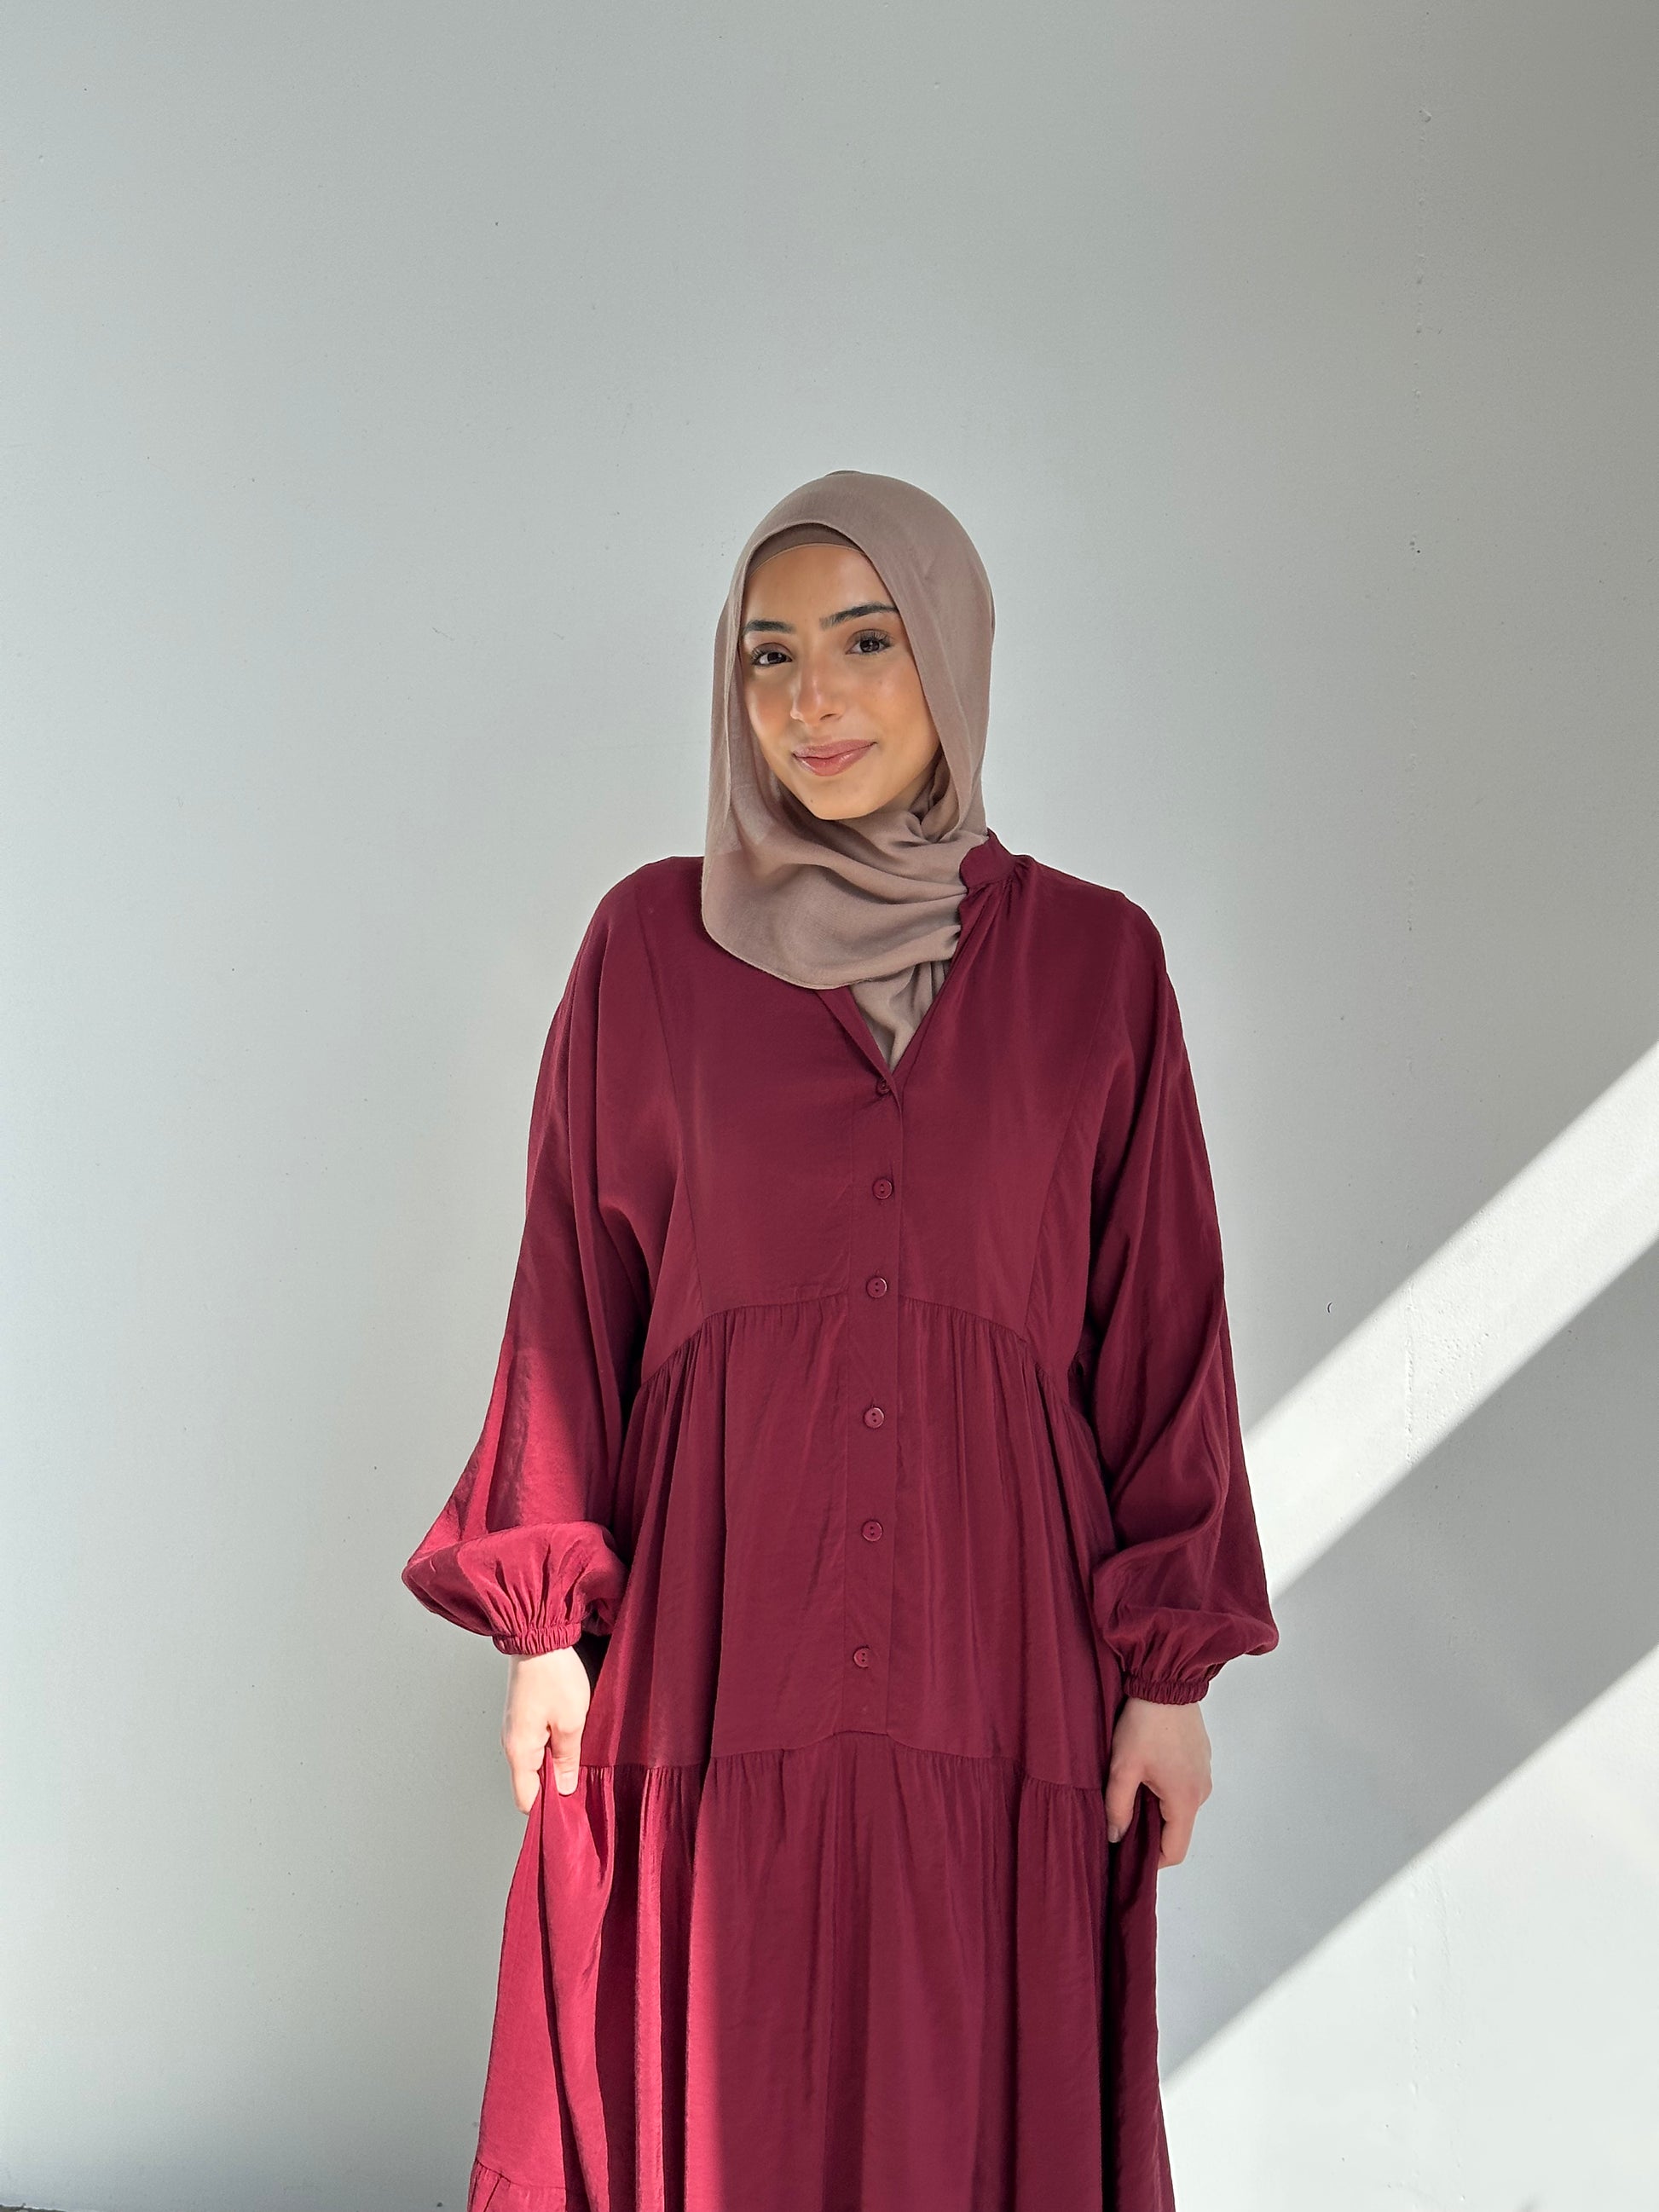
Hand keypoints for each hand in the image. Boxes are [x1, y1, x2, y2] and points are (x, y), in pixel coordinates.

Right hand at [502, 1646, 591, 1811]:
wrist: (537, 1636)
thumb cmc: (553, 1676)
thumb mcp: (571, 1722)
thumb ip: (568, 1760)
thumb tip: (565, 1789)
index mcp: (519, 1751)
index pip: (526, 1800)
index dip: (548, 1808)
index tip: (571, 1805)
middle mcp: (512, 1744)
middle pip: (530, 1783)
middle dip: (555, 1787)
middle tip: (582, 1780)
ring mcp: (516, 1729)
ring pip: (535, 1762)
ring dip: (556, 1764)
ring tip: (579, 1756)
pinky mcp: (523, 1716)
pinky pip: (536, 1744)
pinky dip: (553, 1747)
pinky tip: (571, 1737)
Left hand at [1104, 1695, 1211, 1867]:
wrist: (1167, 1680)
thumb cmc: (1144, 1722)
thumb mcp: (1123, 1767)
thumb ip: (1117, 1807)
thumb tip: (1114, 1837)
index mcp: (1185, 1799)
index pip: (1174, 1851)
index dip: (1150, 1860)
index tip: (1126, 1853)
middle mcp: (1202, 1791)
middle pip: (1177, 1829)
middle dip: (1149, 1831)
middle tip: (1120, 1819)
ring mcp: (1204, 1773)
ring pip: (1179, 1806)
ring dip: (1156, 1807)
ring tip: (1130, 1788)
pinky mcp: (1201, 1758)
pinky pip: (1184, 1786)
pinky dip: (1165, 1788)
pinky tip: (1145, 1769)